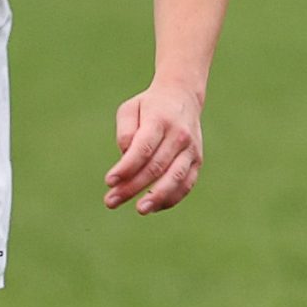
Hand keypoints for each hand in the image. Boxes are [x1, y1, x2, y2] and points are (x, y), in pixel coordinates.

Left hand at [105, 77, 204, 213]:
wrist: (183, 96)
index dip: (126, 167)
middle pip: (156, 166)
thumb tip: (126, 157)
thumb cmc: (149, 107)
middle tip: (111, 201)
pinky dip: (172, 198)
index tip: (109, 181)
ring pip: (175, 177)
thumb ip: (125, 132)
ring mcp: (191, 149)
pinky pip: (187, 184)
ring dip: (157, 196)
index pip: (143, 148)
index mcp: (160, 120)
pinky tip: (154, 207)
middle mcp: (179, 135)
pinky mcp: (197, 161)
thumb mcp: (129, 108)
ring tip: (140, 209)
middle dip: (132, 186)